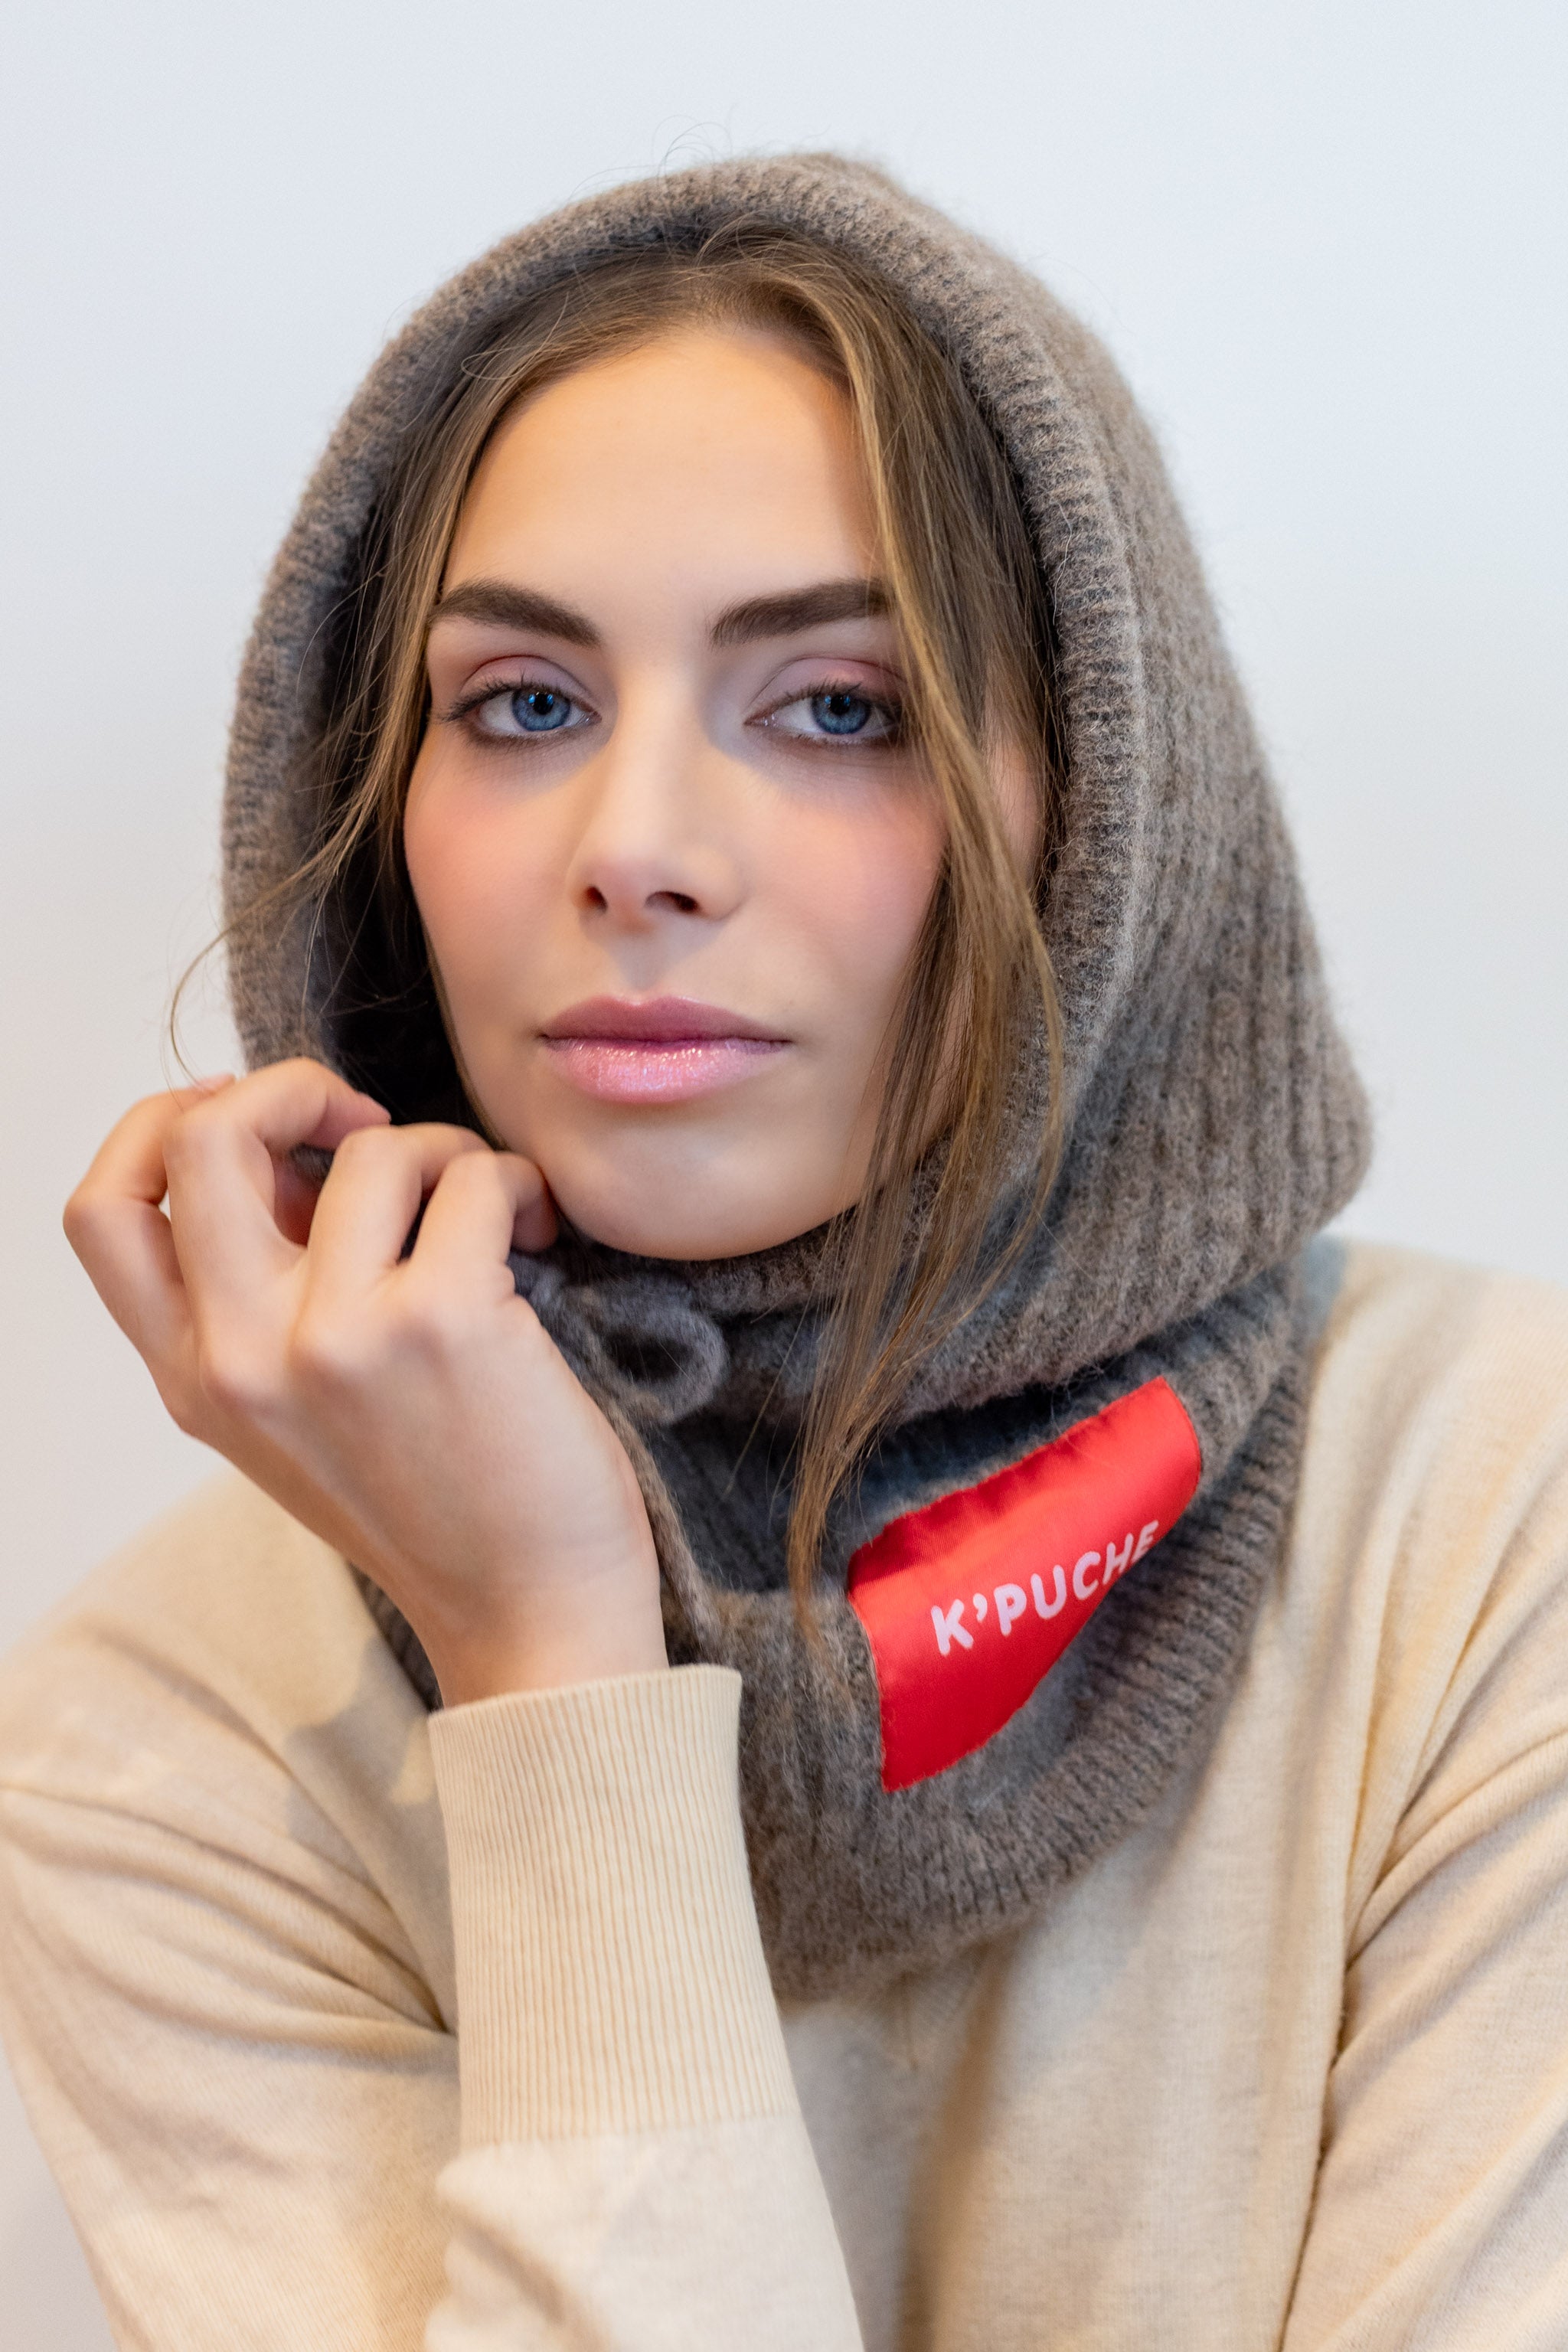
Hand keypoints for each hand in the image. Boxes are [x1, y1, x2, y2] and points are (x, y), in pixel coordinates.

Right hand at [63, 1059, 665, 1702]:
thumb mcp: (299, 1413)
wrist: (531, 1614)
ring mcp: (336, 1338)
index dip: (163, 1123)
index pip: (102, 1211)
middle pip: (198, 1138)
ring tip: (485, 1208)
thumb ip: (266, 1292)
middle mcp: (242, 1359)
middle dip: (290, 1086)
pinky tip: (534, 1232)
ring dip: (444, 1149)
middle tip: (366, 1121)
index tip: (251, 1119)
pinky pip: (471, 1177)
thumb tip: (293, 1148)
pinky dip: (513, 1182)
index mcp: (193, 1380)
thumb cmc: (436, 1501)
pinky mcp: (442, 1321)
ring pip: (369, 1146)